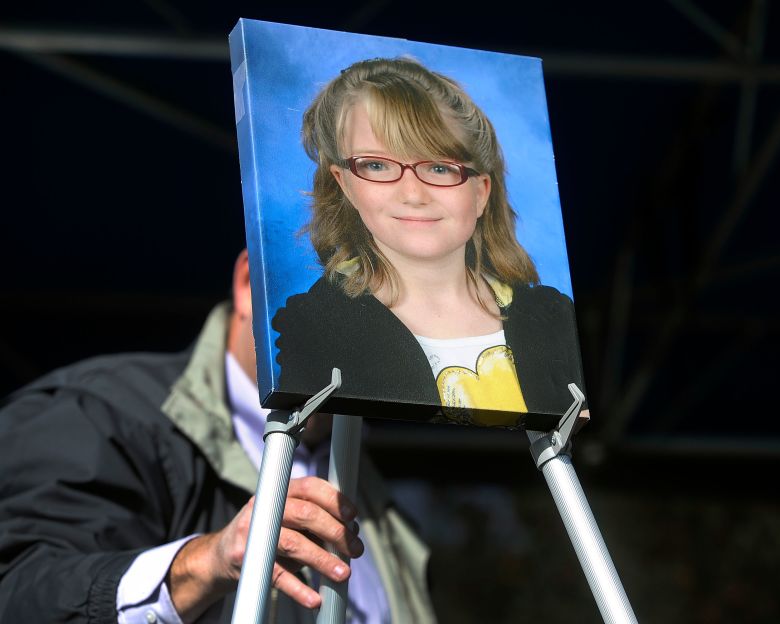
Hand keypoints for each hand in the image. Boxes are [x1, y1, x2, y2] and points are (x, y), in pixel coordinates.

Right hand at [166, 476, 362, 620]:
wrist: (222, 554)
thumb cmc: (269, 532)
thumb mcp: (288, 518)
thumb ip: (314, 521)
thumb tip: (350, 531)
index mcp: (279, 492)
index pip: (310, 486)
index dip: (334, 499)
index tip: (353, 516)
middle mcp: (265, 507)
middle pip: (306, 514)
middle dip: (336, 532)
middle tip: (356, 549)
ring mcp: (253, 533)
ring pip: (294, 544)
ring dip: (323, 560)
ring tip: (343, 573)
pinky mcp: (246, 561)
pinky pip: (277, 575)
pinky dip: (298, 589)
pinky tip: (315, 599)